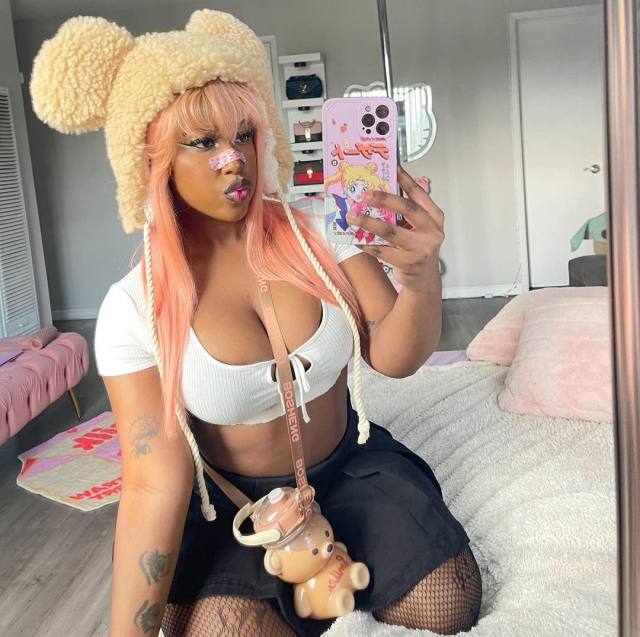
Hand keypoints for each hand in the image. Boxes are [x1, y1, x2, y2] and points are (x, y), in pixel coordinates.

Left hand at [345, 166, 444, 292]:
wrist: (424, 279)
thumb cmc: (419, 249)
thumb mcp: (420, 227)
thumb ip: (407, 211)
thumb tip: (383, 191)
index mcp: (434, 218)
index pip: (419, 193)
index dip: (405, 179)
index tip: (393, 167)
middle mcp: (431, 231)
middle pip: (407, 209)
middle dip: (384, 199)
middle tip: (366, 195)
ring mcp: (420, 248)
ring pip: (391, 231)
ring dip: (368, 222)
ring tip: (353, 216)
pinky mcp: (408, 263)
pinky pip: (382, 251)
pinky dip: (367, 244)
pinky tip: (356, 239)